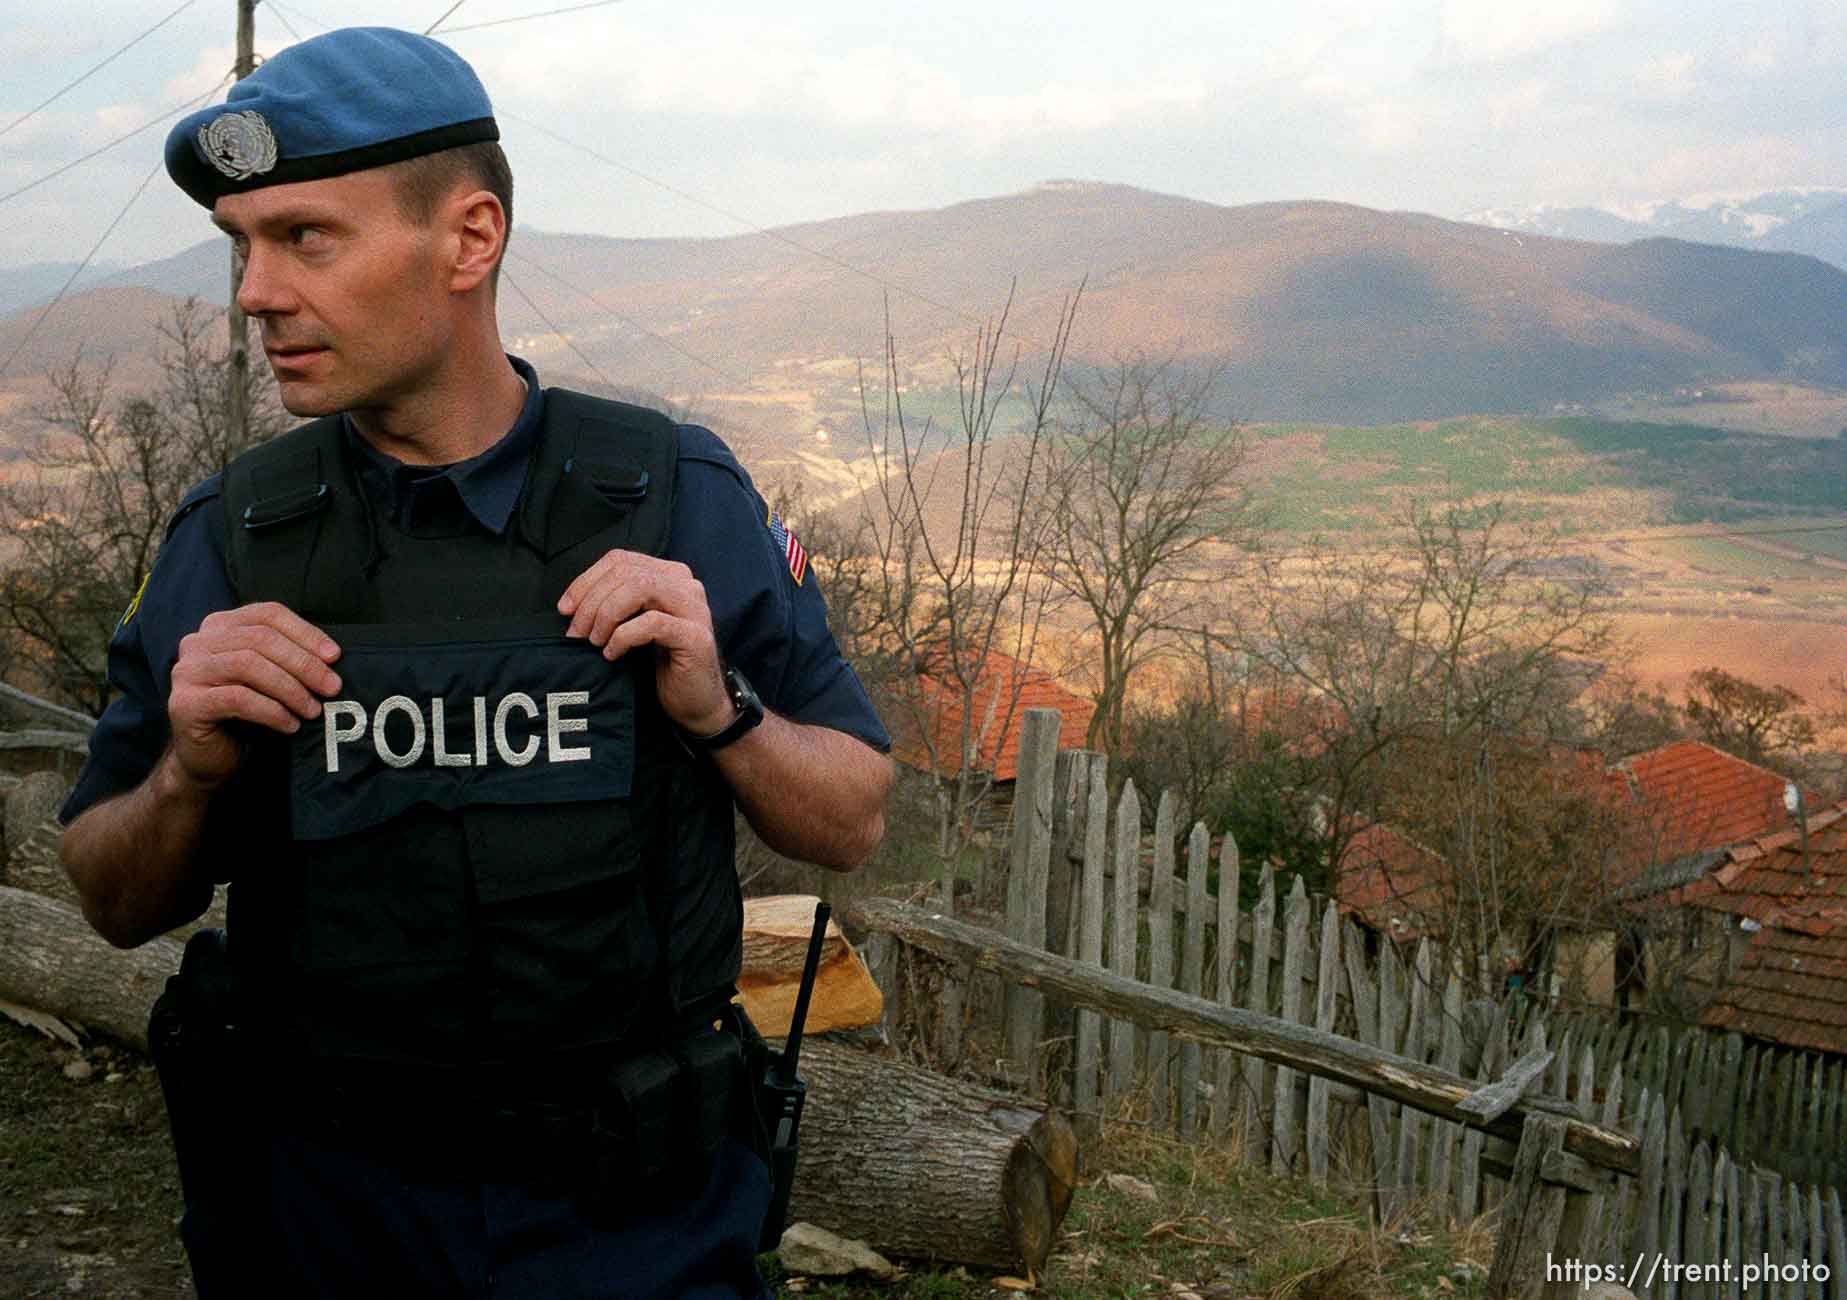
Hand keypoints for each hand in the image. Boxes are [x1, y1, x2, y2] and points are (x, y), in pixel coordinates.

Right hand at [167, 602, 342, 788]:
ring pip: (248, 665)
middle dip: (303, 663)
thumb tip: (332, 656)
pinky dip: (271, 711)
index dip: (306, 633)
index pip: (268, 614)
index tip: (335, 656)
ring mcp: (186, 671)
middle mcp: (198, 642)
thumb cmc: (247, 715)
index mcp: (220, 626)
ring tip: (312, 710)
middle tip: (332, 687)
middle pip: (260, 639)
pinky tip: (290, 725)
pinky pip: (237, 698)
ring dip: (290, 688)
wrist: (210, 758)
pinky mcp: (184, 703)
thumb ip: (289, 658)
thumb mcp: (270, 678)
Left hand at [557, 550, 733, 734]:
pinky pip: (651, 623)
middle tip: (576, 633)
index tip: (565, 609)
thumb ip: (615, 604)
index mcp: (670, 575)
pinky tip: (613, 653)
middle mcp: (686, 585)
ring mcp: (694, 609)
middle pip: (626, 573)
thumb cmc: (660, 665)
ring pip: (639, 589)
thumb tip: (571, 604)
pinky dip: (623, 637)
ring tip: (594, 641)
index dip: (586, 581)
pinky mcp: (696, 636)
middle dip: (591, 602)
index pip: (621, 560)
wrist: (694, 702)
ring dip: (607, 615)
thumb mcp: (633, 626)